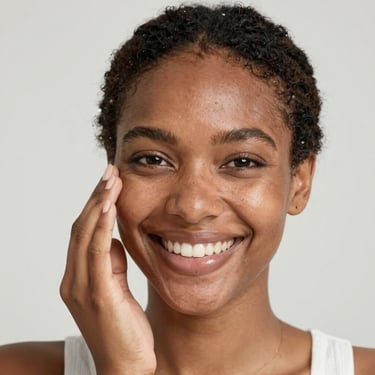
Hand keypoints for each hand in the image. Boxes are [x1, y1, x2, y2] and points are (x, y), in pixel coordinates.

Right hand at [60, 165, 155, 374]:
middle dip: (96, 197)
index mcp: (78, 278)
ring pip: (86, 235)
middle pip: (81, 227)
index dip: (95, 205)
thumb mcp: (117, 289)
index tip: (109, 183)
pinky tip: (111, 205)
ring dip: (99, 203)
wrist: (127, 368)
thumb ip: (111, 265)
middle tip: (109, 172)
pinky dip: (102, 225)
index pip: (83, 232)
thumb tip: (112, 240)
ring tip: (111, 179)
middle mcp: (74, 280)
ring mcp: (82, 287)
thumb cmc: (124, 329)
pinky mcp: (97, 295)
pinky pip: (97, 252)